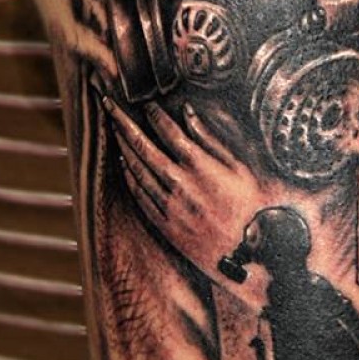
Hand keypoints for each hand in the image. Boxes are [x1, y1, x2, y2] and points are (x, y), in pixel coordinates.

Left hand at [99, 94, 266, 290]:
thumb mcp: (239, 169)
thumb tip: (188, 114)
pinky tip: (123, 162)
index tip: (147, 104)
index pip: (168, 131)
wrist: (245, 255)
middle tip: (109, 105)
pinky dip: (128, 175)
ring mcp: (167, 204)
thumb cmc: (249, 209)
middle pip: (142, 145)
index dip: (154, 114)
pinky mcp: (162, 223)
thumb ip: (211, 140)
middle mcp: (178, 182)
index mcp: (199, 165)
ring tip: (113, 128)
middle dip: (122, 121)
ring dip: (122, 145)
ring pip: (136, 168)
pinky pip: (138, 194)